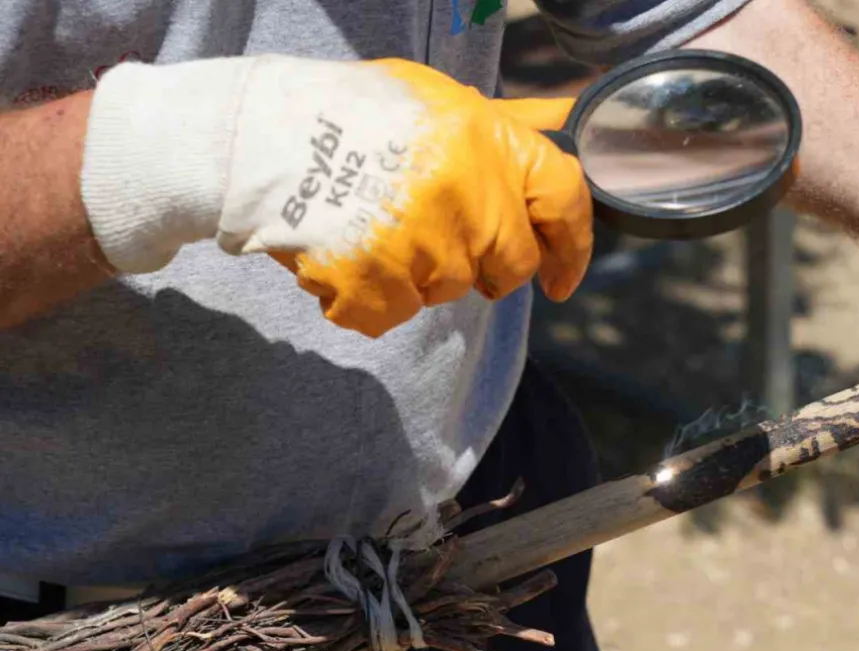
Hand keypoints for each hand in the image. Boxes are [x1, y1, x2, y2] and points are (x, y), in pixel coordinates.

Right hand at [82, 56, 591, 337]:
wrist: (257, 135)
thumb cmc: (351, 113)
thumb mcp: (440, 100)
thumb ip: (502, 130)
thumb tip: (562, 137)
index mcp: (489, 139)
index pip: (565, 200)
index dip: (573, 247)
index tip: (560, 279)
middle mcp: (469, 193)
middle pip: (509, 265)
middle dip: (481, 264)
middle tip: (431, 238)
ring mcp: (424, 243)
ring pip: (447, 290)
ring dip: (415, 273)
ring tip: (370, 224)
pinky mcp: (378, 282)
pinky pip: (394, 314)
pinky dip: (369, 297)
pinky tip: (343, 253)